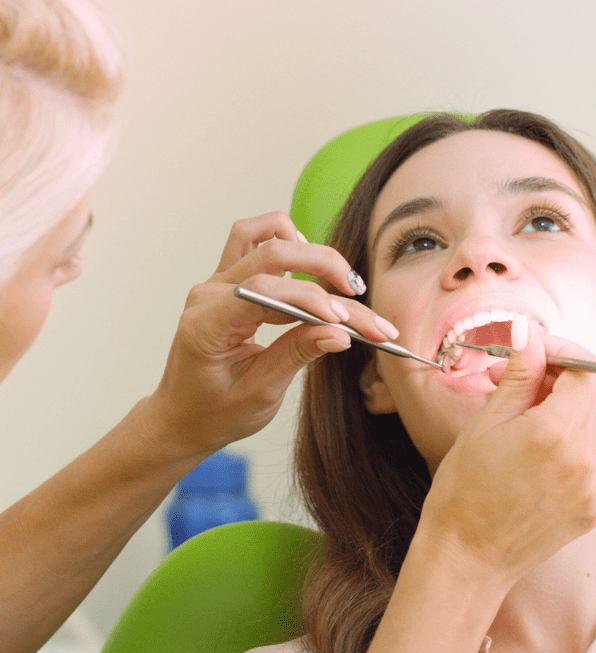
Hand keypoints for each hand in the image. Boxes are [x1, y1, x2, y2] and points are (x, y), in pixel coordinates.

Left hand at [143, 211, 396, 454]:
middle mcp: (208, 294)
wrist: (181, 417)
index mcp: (207, 325)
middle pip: (272, 253)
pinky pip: (254, 241)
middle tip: (357, 292)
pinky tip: (310, 266)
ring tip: (337, 277)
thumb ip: (298, 355)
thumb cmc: (213, 412)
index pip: (266, 291)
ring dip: (305, 247)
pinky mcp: (227, 283)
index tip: (346, 319)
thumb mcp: (261, 392)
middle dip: (323, 267)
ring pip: (262, 235)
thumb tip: (341, 334)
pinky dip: (286, 243)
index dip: (312, 298)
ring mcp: (216, 284)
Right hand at [419, 322, 595, 584]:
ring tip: (527, 426)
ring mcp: (593, 487)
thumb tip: (530, 331)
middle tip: (508, 387)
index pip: (586, 370)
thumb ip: (518, 374)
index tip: (539, 351)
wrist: (464, 555)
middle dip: (551, 384)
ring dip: (568, 416)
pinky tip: (575, 451)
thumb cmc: (464, 489)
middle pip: (586, 398)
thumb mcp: (486, 422)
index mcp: (553, 432)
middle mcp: (582, 458)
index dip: (565, 351)